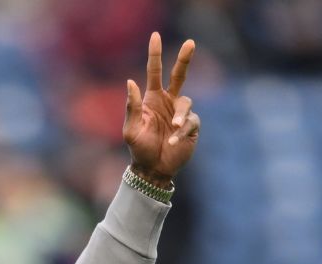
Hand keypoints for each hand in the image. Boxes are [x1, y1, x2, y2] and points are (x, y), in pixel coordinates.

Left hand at [123, 33, 198, 186]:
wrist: (153, 169)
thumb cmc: (139, 149)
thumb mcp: (130, 130)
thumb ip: (132, 107)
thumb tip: (131, 81)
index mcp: (152, 99)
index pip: (154, 72)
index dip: (155, 54)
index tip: (155, 35)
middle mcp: (168, 102)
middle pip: (179, 75)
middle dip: (185, 59)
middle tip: (190, 42)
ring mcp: (180, 114)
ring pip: (186, 103)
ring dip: (179, 115)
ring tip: (172, 128)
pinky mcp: (191, 127)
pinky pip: (190, 123)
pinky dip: (181, 132)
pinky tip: (172, 142)